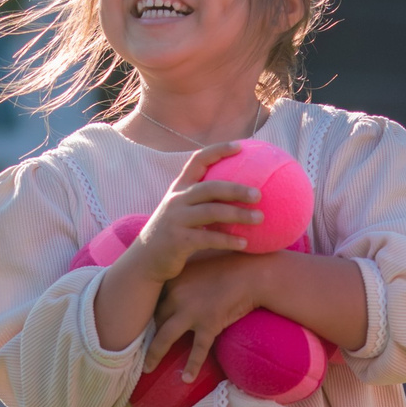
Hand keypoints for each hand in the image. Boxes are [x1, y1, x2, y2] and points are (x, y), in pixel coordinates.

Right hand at [114, 143, 261, 285]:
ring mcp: (176, 219)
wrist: (145, 260)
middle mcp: (176, 200)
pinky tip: (246, 244)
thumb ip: (203, 200)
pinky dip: (228, 240)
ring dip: (238, 215)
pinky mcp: (178, 240)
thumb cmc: (173, 233)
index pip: (197, 160)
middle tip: (259, 194)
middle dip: (236, 189)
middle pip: (210, 187)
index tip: (240, 146)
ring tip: (260, 218)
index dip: (218, 150)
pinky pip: (208, 238)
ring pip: (211, 212)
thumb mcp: (183, 210)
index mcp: (179, 188)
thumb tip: (239, 193)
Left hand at [145, 251, 270, 380]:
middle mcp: (177, 296)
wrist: (251, 273)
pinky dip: (192, 365)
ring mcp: (192, 312)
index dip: (147, 315)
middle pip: (156, 320)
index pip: (154, 301)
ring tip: (147, 369)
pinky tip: (186, 379)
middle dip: (147, 335)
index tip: (139, 324)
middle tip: (137, 349)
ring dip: (154, 354)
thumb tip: (175, 291)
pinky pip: (197, 349)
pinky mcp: (208, 324)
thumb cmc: (228, 268)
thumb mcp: (199, 268)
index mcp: (174, 281)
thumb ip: (184, 278)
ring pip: (165, 337)